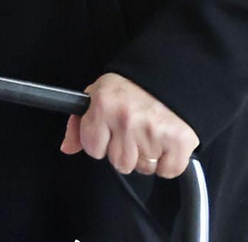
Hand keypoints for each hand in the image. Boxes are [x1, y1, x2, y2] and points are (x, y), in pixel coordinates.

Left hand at [61, 73, 198, 178]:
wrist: (169, 76)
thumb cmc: (131, 88)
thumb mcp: (97, 95)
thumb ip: (78, 123)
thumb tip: (68, 147)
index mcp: (103, 106)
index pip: (92, 149)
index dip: (101, 143)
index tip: (110, 132)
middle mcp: (126, 119)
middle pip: (119, 163)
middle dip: (125, 151)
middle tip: (133, 132)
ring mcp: (153, 131)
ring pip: (143, 168)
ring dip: (147, 157)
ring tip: (149, 134)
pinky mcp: (179, 141)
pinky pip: (167, 171)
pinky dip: (168, 163)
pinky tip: (165, 143)